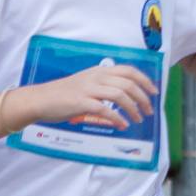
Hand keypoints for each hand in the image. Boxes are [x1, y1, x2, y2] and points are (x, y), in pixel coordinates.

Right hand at [19, 61, 156, 134]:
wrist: (41, 99)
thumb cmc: (64, 94)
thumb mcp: (87, 83)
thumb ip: (105, 86)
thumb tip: (125, 95)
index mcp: (99, 71)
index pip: (129, 71)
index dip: (145, 80)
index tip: (154, 92)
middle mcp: (96, 77)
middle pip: (128, 83)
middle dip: (143, 98)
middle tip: (149, 111)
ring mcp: (88, 89)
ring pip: (120, 95)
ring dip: (133, 109)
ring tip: (137, 119)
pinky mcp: (81, 102)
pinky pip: (105, 110)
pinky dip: (117, 118)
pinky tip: (122, 125)